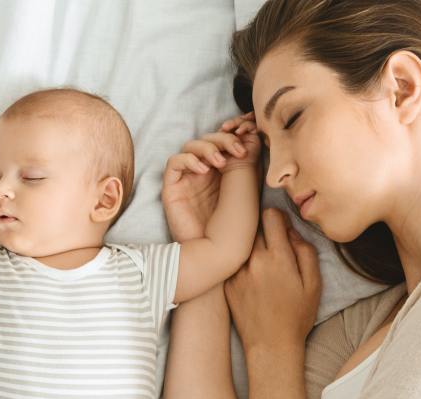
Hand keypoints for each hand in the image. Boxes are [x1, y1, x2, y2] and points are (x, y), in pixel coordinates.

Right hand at [161, 112, 260, 241]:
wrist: (218, 247)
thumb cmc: (237, 220)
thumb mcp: (247, 180)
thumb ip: (244, 152)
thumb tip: (244, 129)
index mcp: (228, 172)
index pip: (226, 140)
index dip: (234, 131)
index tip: (247, 130)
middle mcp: (209, 174)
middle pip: (210, 139)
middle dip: (224, 139)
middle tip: (236, 150)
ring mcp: (190, 180)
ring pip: (192, 146)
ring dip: (208, 147)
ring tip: (220, 162)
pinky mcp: (173, 188)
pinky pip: (175, 162)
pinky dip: (189, 159)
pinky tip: (203, 170)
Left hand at [224, 208, 321, 353]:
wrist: (270, 345)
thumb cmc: (297, 316)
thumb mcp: (314, 283)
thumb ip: (305, 251)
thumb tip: (291, 232)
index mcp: (278, 258)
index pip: (270, 216)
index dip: (278, 218)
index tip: (282, 228)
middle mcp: (253, 261)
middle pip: (254, 227)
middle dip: (265, 232)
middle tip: (275, 247)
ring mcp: (236, 273)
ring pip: (242, 245)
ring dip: (252, 248)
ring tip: (264, 265)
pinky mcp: (226, 284)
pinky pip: (234, 262)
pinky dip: (242, 264)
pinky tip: (254, 279)